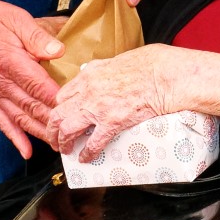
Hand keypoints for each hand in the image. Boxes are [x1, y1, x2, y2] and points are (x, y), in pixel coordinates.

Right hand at [0, 0, 64, 158]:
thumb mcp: (17, 19)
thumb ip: (38, 36)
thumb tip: (58, 50)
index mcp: (9, 61)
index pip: (38, 86)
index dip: (57, 99)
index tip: (74, 109)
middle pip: (31, 106)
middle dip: (53, 122)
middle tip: (73, 133)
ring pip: (19, 118)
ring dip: (39, 133)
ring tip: (57, 145)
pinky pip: (1, 122)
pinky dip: (15, 138)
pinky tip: (26, 151)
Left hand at [46, 43, 219, 161]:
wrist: (166, 75)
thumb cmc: (151, 65)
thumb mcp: (119, 60)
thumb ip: (105, 69)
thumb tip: (102, 73)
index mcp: (91, 75)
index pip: (63, 95)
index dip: (60, 109)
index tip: (62, 116)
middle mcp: (89, 92)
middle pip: (58, 114)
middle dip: (53, 129)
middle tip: (56, 138)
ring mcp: (99, 108)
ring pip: (67, 130)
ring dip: (64, 143)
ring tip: (66, 151)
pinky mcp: (112, 123)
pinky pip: (93, 143)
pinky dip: (87, 154)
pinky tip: (87, 159)